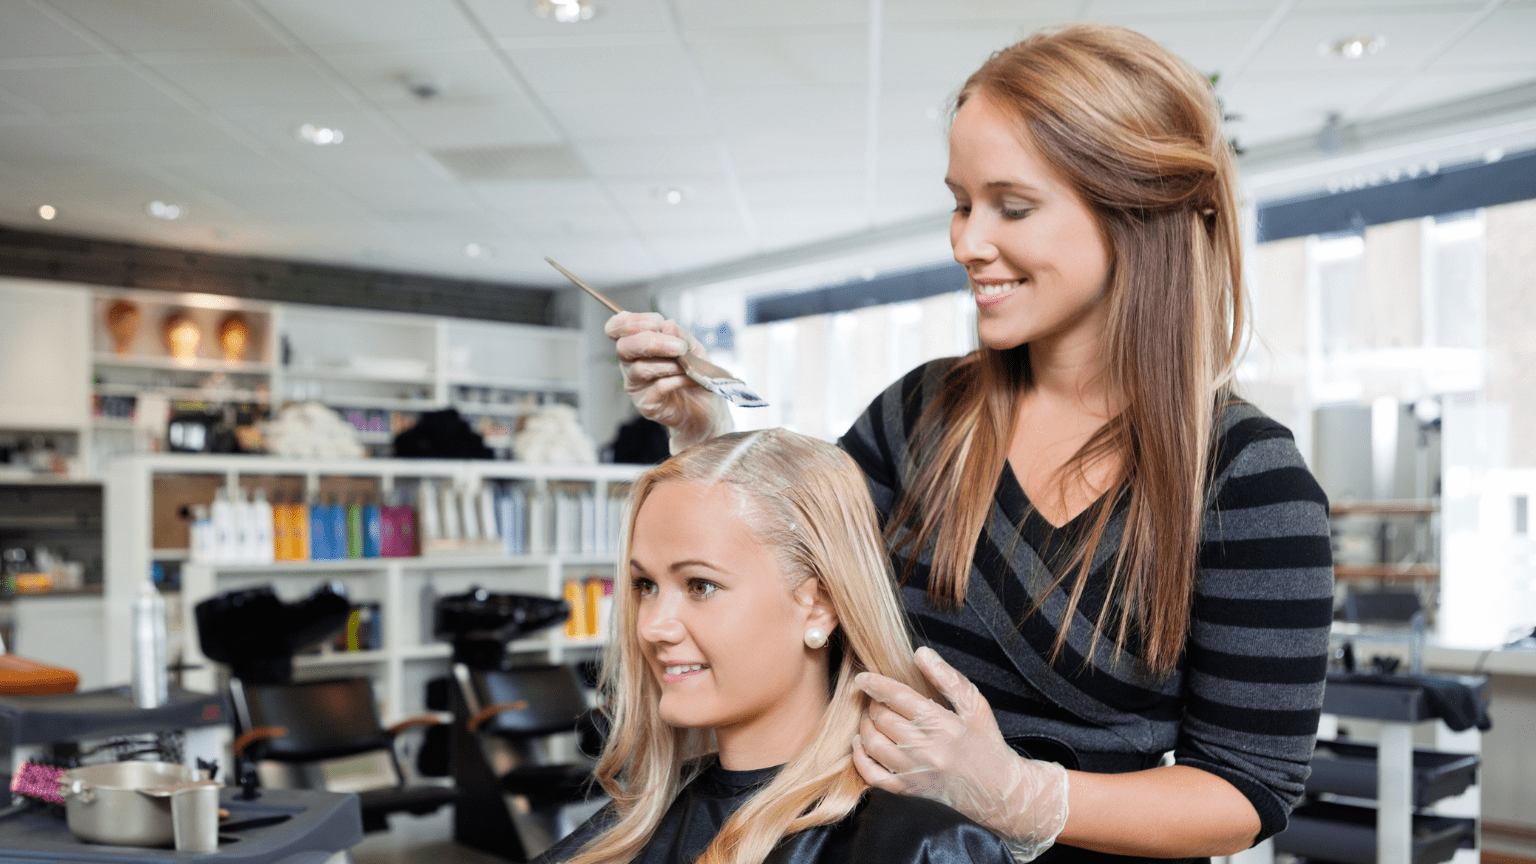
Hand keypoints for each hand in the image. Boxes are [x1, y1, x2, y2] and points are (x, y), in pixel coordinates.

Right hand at [605, 311, 731, 450]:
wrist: (706, 406)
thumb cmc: (694, 373)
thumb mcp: (692, 347)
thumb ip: (679, 335)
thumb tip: (667, 325)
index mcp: (637, 343)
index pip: (617, 327)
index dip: (632, 322)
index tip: (657, 321)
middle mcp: (630, 363)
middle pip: (624, 347)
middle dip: (653, 343)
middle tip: (679, 347)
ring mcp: (635, 385)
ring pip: (640, 369)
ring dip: (669, 364)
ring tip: (687, 366)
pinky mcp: (645, 404)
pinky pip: (657, 388)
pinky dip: (676, 380)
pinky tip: (689, 379)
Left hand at [853, 647, 1069, 861]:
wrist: (995, 789)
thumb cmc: (985, 741)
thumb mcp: (975, 705)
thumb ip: (947, 677)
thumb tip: (920, 653)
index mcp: (942, 725)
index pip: (899, 697)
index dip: (876, 684)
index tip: (863, 677)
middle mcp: (926, 750)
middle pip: (882, 718)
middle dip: (874, 704)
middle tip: (879, 699)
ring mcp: (914, 772)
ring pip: (872, 743)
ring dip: (866, 725)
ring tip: (873, 717)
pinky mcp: (907, 790)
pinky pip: (871, 774)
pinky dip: (859, 757)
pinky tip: (861, 743)